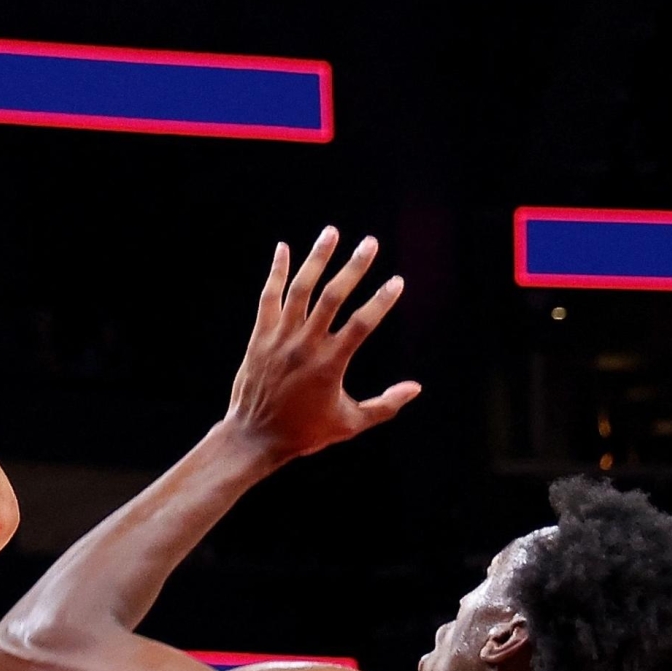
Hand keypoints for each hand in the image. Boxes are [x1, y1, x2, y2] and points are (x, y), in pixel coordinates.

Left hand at [222, 228, 414, 462]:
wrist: (255, 437)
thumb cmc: (306, 432)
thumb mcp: (350, 424)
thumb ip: (385, 405)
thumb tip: (416, 388)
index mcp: (330, 365)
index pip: (361, 324)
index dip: (381, 301)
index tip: (397, 282)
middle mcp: (305, 346)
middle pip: (332, 297)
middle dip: (353, 267)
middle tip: (370, 243)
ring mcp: (280, 339)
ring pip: (300, 290)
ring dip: (317, 258)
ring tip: (332, 233)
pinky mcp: (260, 337)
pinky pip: (268, 298)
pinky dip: (276, 272)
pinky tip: (284, 249)